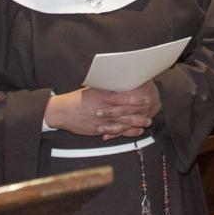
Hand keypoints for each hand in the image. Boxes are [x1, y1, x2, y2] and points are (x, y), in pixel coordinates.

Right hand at [44, 83, 160, 139]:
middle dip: (139, 114)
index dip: (136, 99)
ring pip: (122, 124)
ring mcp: (101, 121)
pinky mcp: (98, 129)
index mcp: (103, 97)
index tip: (147, 99)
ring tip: (146, 123)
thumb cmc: (78, 99)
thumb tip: (121, 81)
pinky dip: (126, 133)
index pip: (123, 98)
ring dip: (135, 124)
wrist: (62, 112)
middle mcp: (103, 109)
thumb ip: (107, 88)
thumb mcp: (93, 89)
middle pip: (125, 112)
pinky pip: (115, 132)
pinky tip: (135, 132)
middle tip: (150, 113)